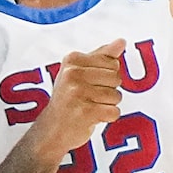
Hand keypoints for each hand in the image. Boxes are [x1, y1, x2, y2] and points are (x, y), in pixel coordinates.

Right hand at [38, 41, 124, 158]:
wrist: (51, 130)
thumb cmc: (67, 100)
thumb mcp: (79, 73)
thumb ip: (102, 57)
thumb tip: (121, 41)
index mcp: (72, 60)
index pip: (111, 63)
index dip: (107, 77)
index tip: (89, 85)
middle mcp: (73, 74)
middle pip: (116, 78)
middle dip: (108, 91)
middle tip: (89, 98)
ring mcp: (78, 93)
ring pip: (116, 96)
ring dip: (107, 105)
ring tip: (90, 108)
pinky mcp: (85, 112)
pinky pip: (114, 112)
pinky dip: (108, 118)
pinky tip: (92, 118)